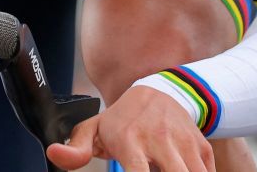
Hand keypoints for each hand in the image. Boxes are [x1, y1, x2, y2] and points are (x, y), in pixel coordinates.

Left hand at [46, 86, 214, 171]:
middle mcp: (160, 141)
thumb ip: (75, 149)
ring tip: (163, 169)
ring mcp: (184, 144)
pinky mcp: (203, 148)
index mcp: (130, 140)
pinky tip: (180, 168)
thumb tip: (53, 154)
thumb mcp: (96, 130)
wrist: (160, 92)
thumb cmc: (123, 120)